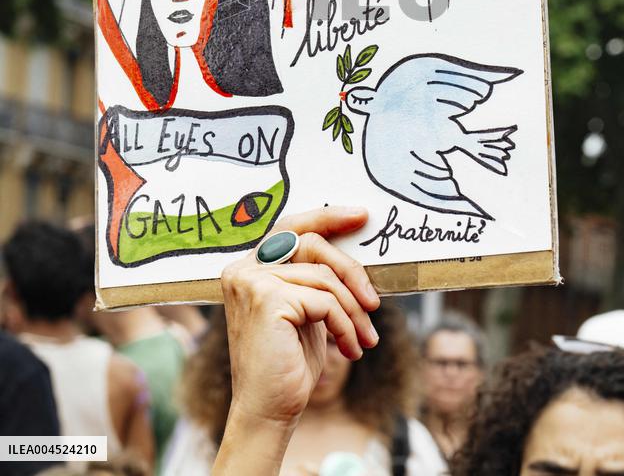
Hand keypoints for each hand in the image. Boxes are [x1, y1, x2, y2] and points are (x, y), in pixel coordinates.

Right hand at [221, 206, 378, 430]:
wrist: (268, 412)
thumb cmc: (289, 363)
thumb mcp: (306, 311)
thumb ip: (316, 280)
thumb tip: (354, 256)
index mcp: (249, 267)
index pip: (292, 228)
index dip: (327, 217)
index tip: (360, 216)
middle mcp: (244, 269)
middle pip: (311, 242)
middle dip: (350, 269)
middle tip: (375, 301)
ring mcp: (252, 282)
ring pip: (323, 278)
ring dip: (353, 310)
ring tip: (365, 338)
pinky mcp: (267, 300)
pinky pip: (324, 301)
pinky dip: (345, 325)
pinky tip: (351, 349)